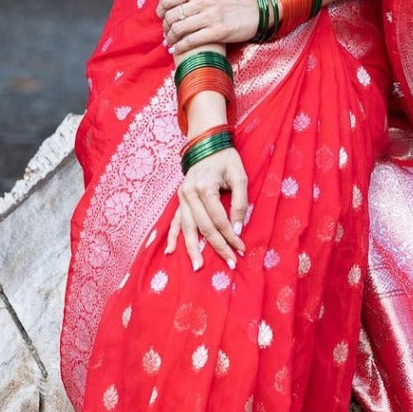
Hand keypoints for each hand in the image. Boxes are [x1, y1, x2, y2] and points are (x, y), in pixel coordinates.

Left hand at [159, 0, 257, 55]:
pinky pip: (192, 41)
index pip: (171, 0)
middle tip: (166, 32)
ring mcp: (211, 17)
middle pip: (173, 16)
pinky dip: (181, 47)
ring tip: (170, 42)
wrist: (259, 9)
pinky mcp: (218, 32)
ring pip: (180, 29)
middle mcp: (204, 1)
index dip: (162, 11)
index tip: (161, 17)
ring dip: (171, 38)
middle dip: (165, 26)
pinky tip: (176, 50)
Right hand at [165, 145, 247, 270]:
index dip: (231, 236)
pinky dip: (173, 236)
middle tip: (230, 263)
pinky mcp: (180, 199)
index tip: (242, 248)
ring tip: (198, 267)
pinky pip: (175, 221)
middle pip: (204, 227)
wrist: (206, 144)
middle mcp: (190, 194)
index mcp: (205, 187)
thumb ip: (239, 202)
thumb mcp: (239, 176)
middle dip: (218, 247)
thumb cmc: (226, 159)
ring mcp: (182, 197)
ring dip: (192, 249)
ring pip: (188, 228)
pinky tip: (170, 251)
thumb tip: (237, 228)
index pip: (219, 219)